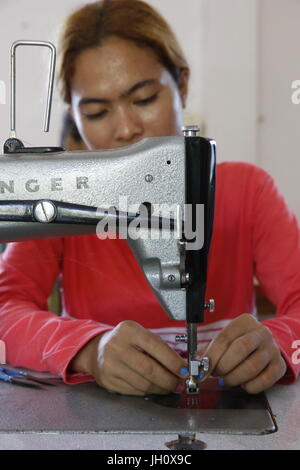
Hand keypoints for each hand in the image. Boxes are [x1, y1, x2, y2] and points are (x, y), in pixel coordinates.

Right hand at [71, 320, 186, 395]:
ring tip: (168, 386)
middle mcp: (116, 346)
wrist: (97, 349)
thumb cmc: (125, 341)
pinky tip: (154, 387)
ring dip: (161, 388)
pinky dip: (148, 391)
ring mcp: (109, 364)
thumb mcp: (140, 335)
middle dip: (169, 379)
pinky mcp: (107, 380)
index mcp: (128, 330)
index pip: (155, 346)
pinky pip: (134, 391)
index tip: (184, 369)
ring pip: (143, 383)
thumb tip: (181, 366)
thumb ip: (159, 347)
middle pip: (149, 369)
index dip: (173, 361)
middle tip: (179, 382)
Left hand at [199, 314, 286, 393]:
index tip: (203, 368)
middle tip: (216, 374)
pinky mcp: (279, 365)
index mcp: (245, 322)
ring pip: (252, 366)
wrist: (266, 344)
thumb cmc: (241, 342)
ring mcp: (272, 349)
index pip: (225, 337)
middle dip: (224, 366)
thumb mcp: (228, 338)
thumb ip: (212, 349)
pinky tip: (243, 384)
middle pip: (240, 349)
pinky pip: (264, 380)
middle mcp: (261, 333)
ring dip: (234, 378)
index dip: (212, 355)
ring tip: (227, 380)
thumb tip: (196, 364)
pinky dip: (250, 386)